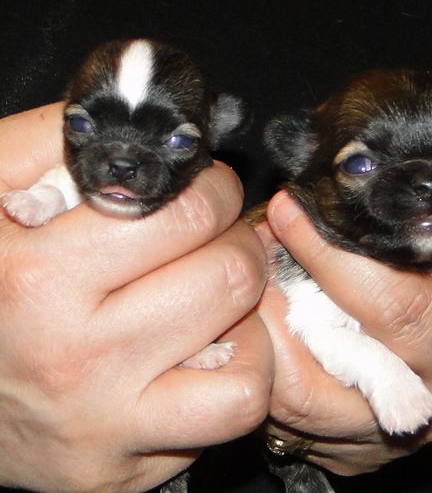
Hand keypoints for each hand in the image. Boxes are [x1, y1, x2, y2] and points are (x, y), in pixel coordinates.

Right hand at [0, 104, 272, 491]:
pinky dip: (249, 366)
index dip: (208, 187)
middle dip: (234, 238)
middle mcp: (66, 347)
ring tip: (216, 291)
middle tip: (215, 237)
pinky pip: (237, 402)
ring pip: (244, 333)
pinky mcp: (124, 464)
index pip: (179, 205)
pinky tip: (219, 348)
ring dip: (246, 301)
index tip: (202, 189)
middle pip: (224, 266)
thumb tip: (150, 124)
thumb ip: (58, 145)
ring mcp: (101, 414)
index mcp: (31, 270)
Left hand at [256, 190, 431, 474]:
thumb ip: (431, 230)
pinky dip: (264, 365)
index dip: (329, 254)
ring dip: (257, 338)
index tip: (289, 211)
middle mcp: (415, 414)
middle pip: (312, 380)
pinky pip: (281, 417)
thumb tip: (357, 198)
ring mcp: (374, 442)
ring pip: (284, 405)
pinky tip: (265, 325)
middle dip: (269, 311)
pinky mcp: (344, 454)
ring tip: (256, 287)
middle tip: (255, 256)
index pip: (387, 306)